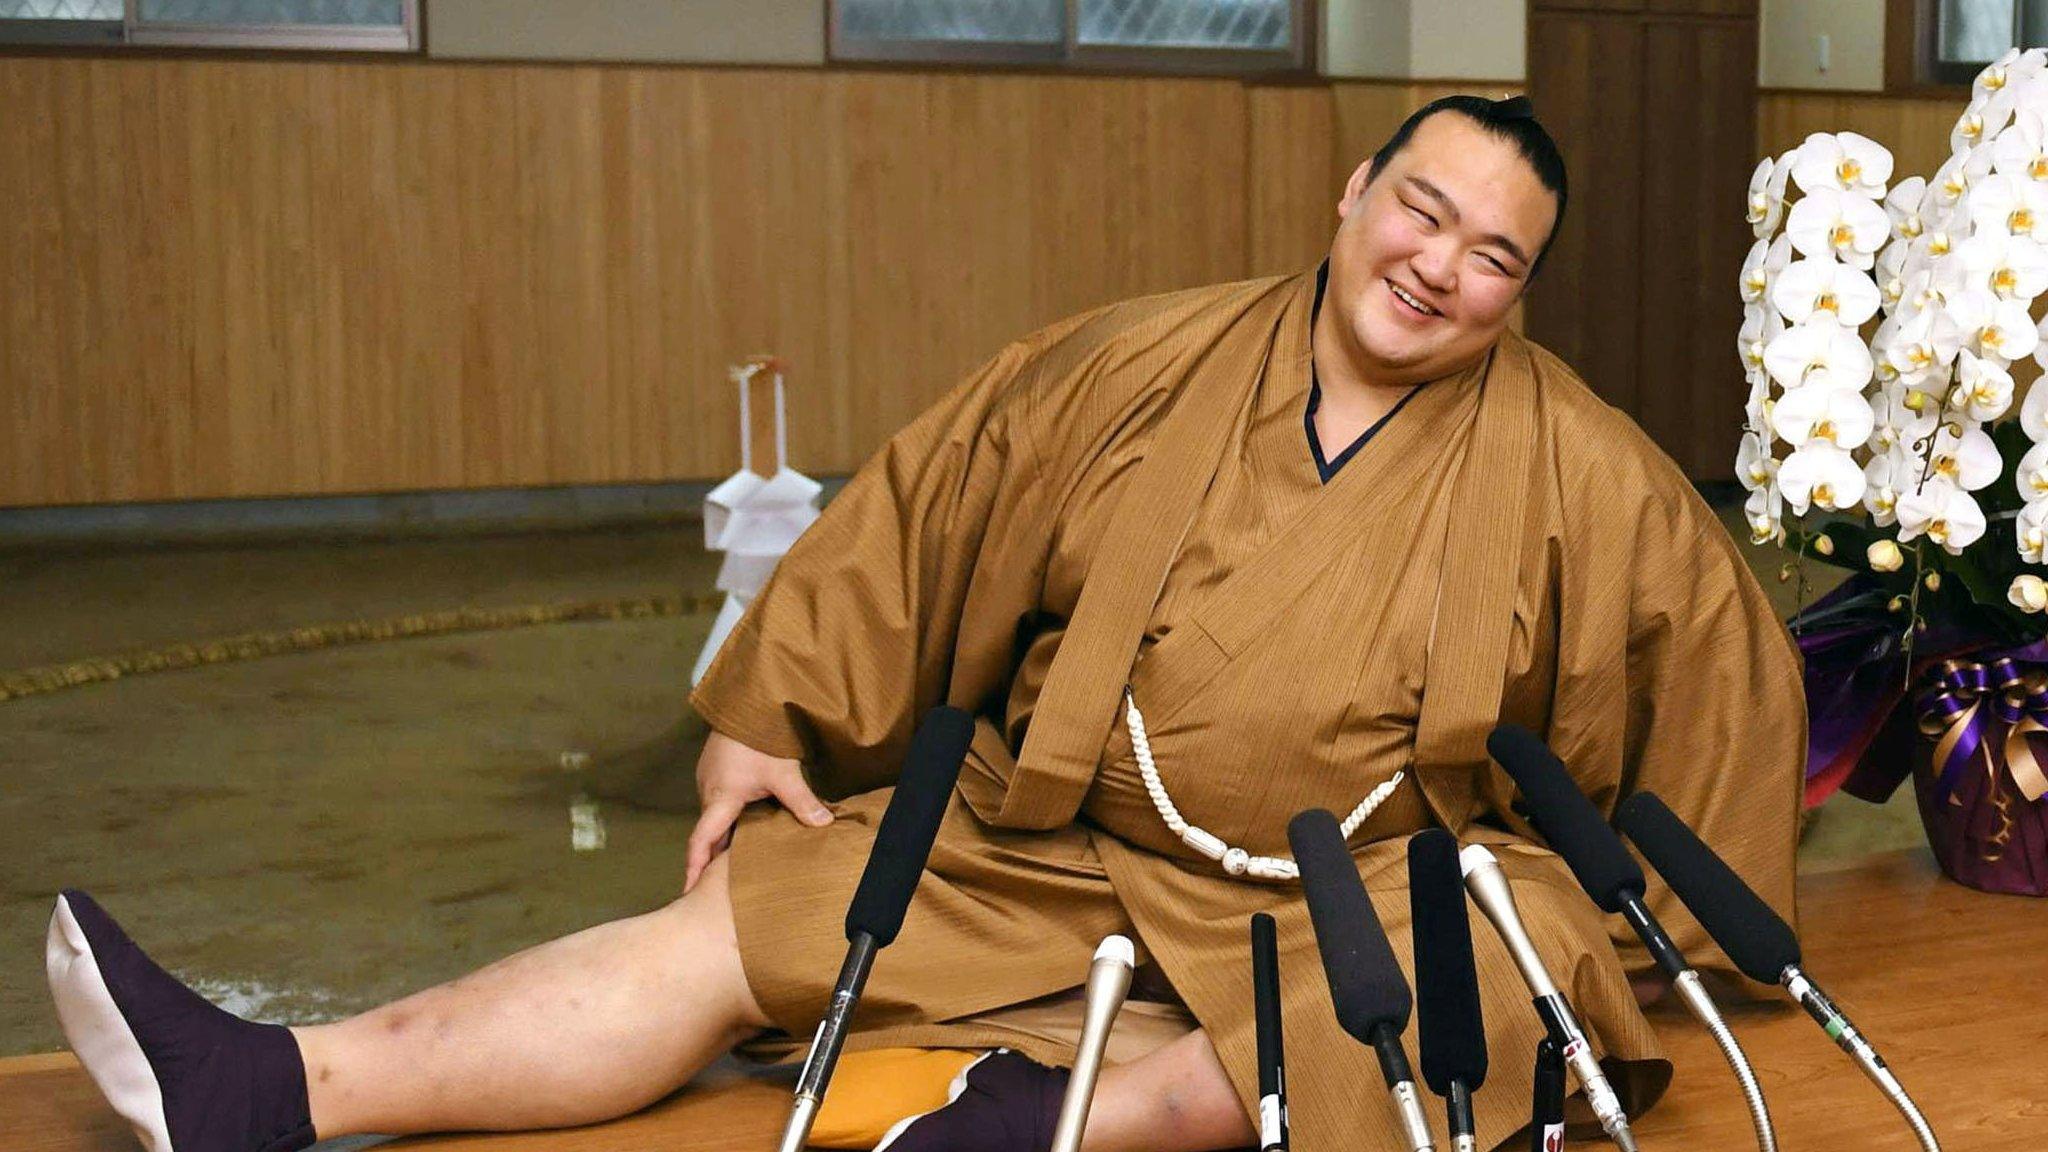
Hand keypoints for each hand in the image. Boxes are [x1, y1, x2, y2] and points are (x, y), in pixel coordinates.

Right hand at [684, 729, 833, 891]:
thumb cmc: (759, 736)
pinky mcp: (716, 772)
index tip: (689, 889)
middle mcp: (708, 792)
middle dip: (713, 859)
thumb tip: (823, 825)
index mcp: (720, 798)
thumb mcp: (783, 772)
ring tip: (734, 864)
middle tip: (718, 886)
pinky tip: (746, 828)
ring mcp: (709, 780)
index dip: (695, 867)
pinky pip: (720, 803)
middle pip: (709, 833)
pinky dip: (729, 819)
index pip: (701, 841)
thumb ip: (801, 801)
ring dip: (724, 838)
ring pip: (716, 818)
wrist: (746, 701)